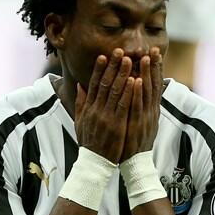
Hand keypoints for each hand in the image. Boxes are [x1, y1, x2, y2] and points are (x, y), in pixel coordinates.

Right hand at [75, 48, 135, 162]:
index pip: (93, 84)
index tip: (104, 56)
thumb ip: (81, 103)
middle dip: (113, 66)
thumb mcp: (80, 122)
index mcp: (88, 109)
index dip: (98, 69)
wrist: (94, 163)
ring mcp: (106, 117)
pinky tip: (135, 80)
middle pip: (104, 84)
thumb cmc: (89, 143)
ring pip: (115, 92)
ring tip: (129, 60)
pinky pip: (123, 105)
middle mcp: (96, 110)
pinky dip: (128, 92)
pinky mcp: (116, 125)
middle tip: (120, 51)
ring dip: (122, 74)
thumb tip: (79, 86)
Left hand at [122, 47, 161, 160]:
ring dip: (147, 74)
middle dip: (154, 66)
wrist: (135, 162)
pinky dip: (138, 93)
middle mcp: (151, 111)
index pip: (155, 85)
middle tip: (153, 49)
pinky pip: (138, 106)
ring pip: (147, 92)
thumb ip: (138, 105)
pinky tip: (137, 80)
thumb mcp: (139, 121)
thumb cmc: (134, 141)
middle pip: (154, 85)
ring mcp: (146, 117)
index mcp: (151, 109)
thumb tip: (138, 91)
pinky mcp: (139, 124)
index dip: (155, 69)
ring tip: (146, 58)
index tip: (155, 53)